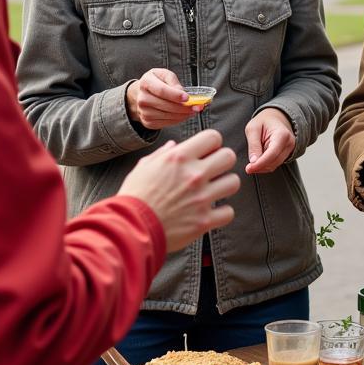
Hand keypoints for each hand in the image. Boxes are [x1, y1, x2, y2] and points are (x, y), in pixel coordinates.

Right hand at [118, 130, 239, 251]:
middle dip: (223, 161)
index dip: (212, 143)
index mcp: (180, 158)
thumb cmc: (134, 196)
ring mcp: (202, 198)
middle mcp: (194, 175)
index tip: (207, 152)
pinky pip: (228, 211)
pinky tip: (211, 211)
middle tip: (213, 170)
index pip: (213, 137)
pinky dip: (222, 212)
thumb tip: (174, 145)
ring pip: (233, 182)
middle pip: (229, 156)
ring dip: (225, 185)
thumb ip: (162, 154)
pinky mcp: (204, 221)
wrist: (129, 228)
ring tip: (214, 190)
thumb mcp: (143, 168)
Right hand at [126, 68, 197, 130]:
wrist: (142, 93)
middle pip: (166, 105)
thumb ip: (173, 81)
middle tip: (197, 107)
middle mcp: (142, 98)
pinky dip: (178, 120)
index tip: (187, 98)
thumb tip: (182, 93)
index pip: (162, 91)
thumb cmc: (156, 82)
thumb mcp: (164, 74)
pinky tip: (184, 115)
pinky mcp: (147, 122)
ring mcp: (144, 112)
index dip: (176, 95)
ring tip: (192, 111)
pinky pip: (166, 123)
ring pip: (168, 116)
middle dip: (184, 107)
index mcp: (146, 83)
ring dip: (183, 115)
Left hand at [245, 108, 295, 173]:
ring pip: (274, 165)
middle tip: (248, 167)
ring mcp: (290, 149)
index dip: (260, 164)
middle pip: (274, 162)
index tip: (248, 169)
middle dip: (259, 166)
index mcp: (282, 134)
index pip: (272, 154)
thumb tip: (253, 161)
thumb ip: (253, 145)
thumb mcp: (253, 128)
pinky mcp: (287, 154)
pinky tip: (259, 160)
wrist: (275, 117)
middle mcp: (289, 143)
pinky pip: (275, 164)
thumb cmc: (263, 121)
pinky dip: (266, 165)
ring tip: (253, 160)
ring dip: (262, 166)